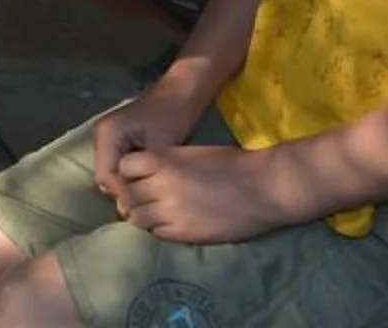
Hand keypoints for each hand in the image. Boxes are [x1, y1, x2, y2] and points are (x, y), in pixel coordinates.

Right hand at [89, 92, 198, 202]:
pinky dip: (129, 175)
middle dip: (125, 191)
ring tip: (149, 192)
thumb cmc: (172, 117)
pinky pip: (116, 165)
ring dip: (127, 184)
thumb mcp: (158, 148)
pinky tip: (147, 180)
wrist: (180, 94)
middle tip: (149, 201)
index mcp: (107, 134)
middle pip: (104, 176)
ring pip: (110, 173)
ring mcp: (106, 137)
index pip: (105, 176)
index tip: (147, 202)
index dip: (124, 193)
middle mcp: (100, 135)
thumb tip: (129, 204)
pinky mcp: (115, 141)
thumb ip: (142, 174)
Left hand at [111, 141, 290, 242]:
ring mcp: (172, 213)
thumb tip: (144, 175)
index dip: (129, 172)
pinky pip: (157, 234)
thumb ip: (165, 163)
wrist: (263, 187)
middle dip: (134, 196)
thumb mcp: (191, 153)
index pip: (124, 167)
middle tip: (146, 197)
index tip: (139, 175)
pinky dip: (159, 229)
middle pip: (127, 196)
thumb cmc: (231, 164)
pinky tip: (173, 222)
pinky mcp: (184, 234)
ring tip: (159, 212)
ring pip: (137, 219)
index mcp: (163, 160)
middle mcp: (161, 187)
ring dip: (144, 215)